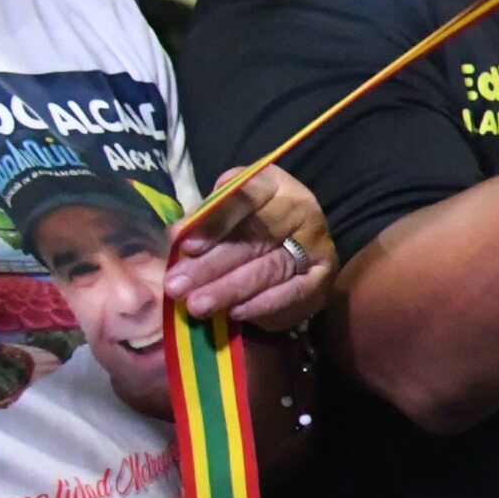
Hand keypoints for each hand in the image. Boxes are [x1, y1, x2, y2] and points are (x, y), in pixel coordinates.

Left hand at [165, 166, 334, 331]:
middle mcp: (302, 209)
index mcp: (273, 184)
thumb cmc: (245, 223)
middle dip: (213, 264)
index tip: (184, 244)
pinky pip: (293, 292)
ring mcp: (316, 244)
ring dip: (231, 289)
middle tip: (177, 286)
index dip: (215, 222)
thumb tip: (176, 239)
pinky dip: (262, 304)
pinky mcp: (322, 276)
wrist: (290, 244)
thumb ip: (204, 221)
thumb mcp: (224, 210)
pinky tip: (234, 313)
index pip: (245, 198)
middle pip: (257, 237)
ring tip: (197, 305)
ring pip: (272, 268)